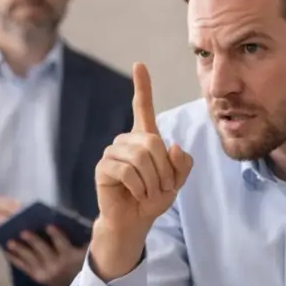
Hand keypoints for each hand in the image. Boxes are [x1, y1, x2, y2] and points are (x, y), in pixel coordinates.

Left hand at [6, 225, 86, 285]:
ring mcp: (46, 273)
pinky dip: (15, 259)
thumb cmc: (82, 263)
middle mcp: (57, 266)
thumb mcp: (85, 251)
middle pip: (44, 250)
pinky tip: (7, 251)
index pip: (63, 244)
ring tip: (10, 242)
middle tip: (23, 232)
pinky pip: (24, 267)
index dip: (56, 235)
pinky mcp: (38, 278)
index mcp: (70, 256)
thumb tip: (68, 220)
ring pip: (31, 259)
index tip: (49, 225)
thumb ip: (80, 238)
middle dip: (33, 241)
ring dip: (20, 250)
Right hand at [89, 63, 193, 279]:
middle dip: (164, 170)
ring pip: (141, 158)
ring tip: (149, 194)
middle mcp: (127, 141)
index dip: (142, 86)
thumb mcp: (176, 181)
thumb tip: (173, 145)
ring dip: (153, 181)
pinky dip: (139, 187)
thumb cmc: (153, 198)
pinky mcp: (103, 167)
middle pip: (153, 142)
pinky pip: (127, 171)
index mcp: (145, 138)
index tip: (139, 64)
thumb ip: (182, 163)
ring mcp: (113, 153)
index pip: (143, 107)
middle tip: (163, 189)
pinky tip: (136, 195)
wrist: (134, 221)